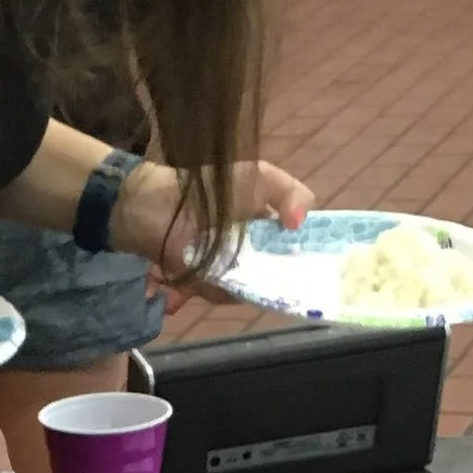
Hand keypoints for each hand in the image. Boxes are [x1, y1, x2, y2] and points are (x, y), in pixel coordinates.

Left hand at [111, 159, 312, 276]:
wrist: (154, 206)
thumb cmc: (209, 187)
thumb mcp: (259, 177)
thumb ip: (291, 192)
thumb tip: (301, 224)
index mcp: (267, 226)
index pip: (294, 248)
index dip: (306, 255)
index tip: (318, 261)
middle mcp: (251, 252)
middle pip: (277, 276)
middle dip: (283, 278)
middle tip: (291, 277)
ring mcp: (230, 271)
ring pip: (252, 288)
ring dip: (250, 282)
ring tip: (242, 266)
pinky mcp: (208, 285)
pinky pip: (225, 295)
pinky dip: (222, 288)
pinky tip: (214, 272)